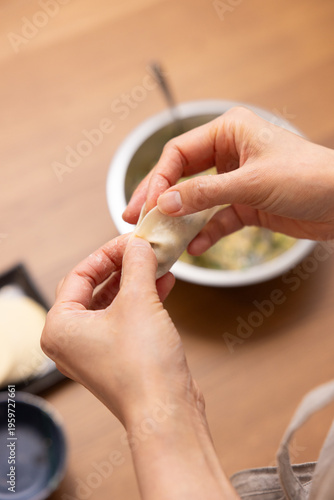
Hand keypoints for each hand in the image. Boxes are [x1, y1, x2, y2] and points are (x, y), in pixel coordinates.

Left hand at [41, 235, 238, 498]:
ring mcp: (94, 349)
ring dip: (136, 281)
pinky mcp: (117, 356)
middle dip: (123, 266)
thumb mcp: (139, 301)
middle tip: (143, 249)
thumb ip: (137, 264)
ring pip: (113, 302)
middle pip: (95, 287)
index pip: (80, 274)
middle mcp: (71, 339)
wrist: (166, 411)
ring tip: (158, 263)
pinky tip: (164, 284)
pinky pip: (125, 318)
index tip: (131, 240)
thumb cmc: (143, 366)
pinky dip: (142, 300)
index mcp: (61, 326)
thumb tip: (139, 244)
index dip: (108, 252)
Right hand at [123, 107, 333, 255]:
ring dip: (181, 219)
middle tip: (136, 217)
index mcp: (229, 132)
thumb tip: (165, 203)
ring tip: (161, 236)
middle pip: (182, 175)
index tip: (147, 205)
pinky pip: (218, 219)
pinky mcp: (246, 205)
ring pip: (197, 199)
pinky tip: (196, 248)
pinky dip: (206, 233)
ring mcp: (236, 180)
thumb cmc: (309, 177)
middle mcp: (230, 153)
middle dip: (160, 198)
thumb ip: (205, 194)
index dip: (158, 179)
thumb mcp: (251, 183)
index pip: (179, 153)